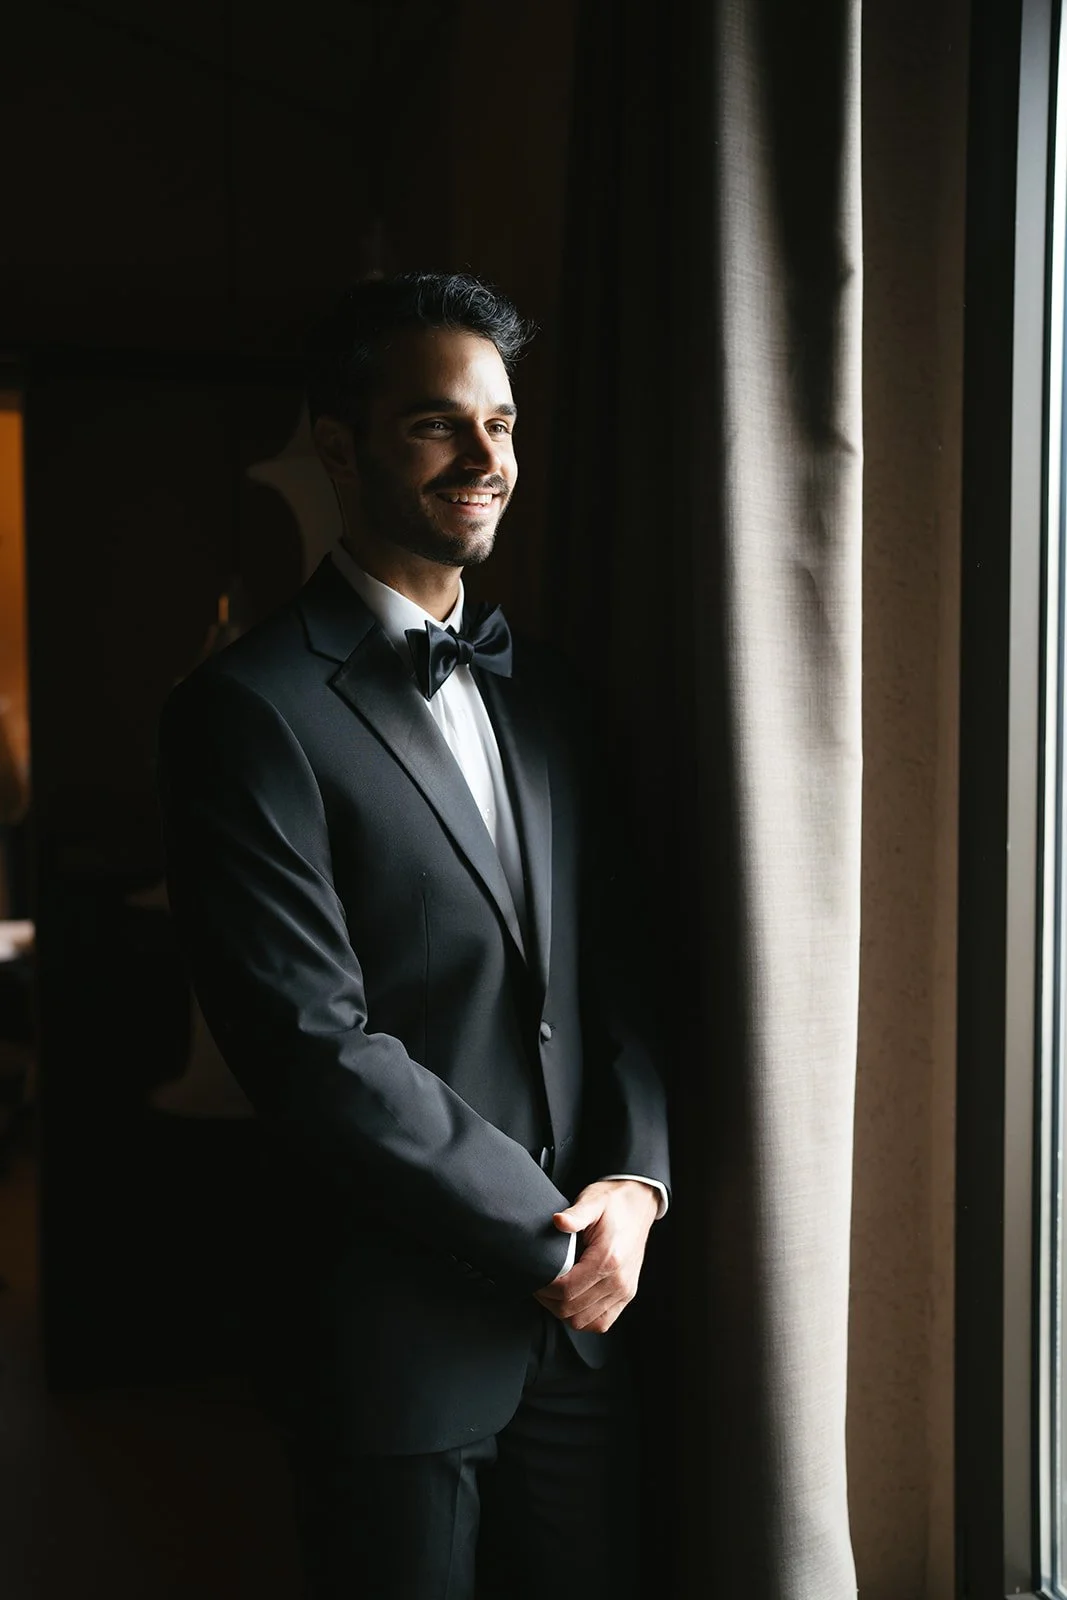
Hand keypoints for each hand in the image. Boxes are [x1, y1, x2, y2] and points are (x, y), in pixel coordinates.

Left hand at [533, 1179, 658, 1332]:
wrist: (639, 1204)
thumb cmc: (613, 1203)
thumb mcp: (592, 1201)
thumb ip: (575, 1214)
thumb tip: (558, 1221)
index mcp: (608, 1259)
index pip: (566, 1290)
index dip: (544, 1288)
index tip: (534, 1277)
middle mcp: (618, 1281)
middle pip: (571, 1309)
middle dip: (548, 1301)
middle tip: (538, 1284)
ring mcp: (624, 1291)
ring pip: (583, 1321)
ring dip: (562, 1311)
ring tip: (551, 1293)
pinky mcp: (626, 1296)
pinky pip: (600, 1323)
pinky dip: (582, 1319)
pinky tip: (571, 1302)